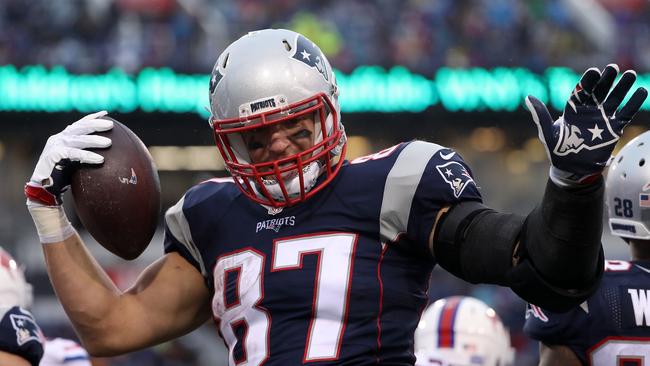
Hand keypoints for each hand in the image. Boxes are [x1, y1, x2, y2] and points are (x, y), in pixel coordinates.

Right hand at [25, 111, 112, 205]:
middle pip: (79, 127)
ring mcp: (55, 146)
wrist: (44, 189)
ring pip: (78, 139)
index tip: (106, 113)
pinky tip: (100, 159)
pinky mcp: (53, 155)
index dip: (92, 117)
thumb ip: (85, 155)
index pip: (79, 124)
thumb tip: (109, 156)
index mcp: (64, 137)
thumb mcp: (75, 162)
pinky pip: (73, 154)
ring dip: (94, 140)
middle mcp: (58, 138)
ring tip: (109, 143)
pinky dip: (87, 156)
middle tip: (111, 125)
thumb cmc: (62, 177)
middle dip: (95, 124)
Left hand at [526, 64, 647, 186]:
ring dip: (622, 87)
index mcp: (573, 109)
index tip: (594, 72)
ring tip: (631, 74)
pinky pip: (625, 113)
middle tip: (613, 68)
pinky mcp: (614, 128)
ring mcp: (602, 118)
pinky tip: (641, 91)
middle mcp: (589, 110)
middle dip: (606, 80)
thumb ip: (541, 116)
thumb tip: (527, 97)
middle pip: (599, 91)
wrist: (573, 169)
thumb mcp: (548, 133)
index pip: (581, 91)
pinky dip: (633, 103)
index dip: (588, 81)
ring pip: (614, 99)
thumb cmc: (558, 151)